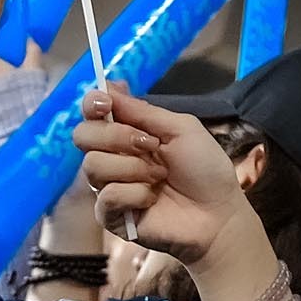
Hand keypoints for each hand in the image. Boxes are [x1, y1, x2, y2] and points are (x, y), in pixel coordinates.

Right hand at [74, 87, 266, 278]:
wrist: (217, 214)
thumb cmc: (205, 169)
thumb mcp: (182, 129)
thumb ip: (144, 111)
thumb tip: (109, 85)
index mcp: (128, 132)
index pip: (93, 112)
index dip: (93, 104)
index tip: (105, 104)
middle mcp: (113, 156)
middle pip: (82, 135)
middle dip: (115, 136)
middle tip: (150, 145)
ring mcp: (110, 185)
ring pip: (92, 165)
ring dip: (132, 167)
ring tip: (159, 176)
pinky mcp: (111, 215)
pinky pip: (107, 196)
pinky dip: (134, 193)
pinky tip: (152, 198)